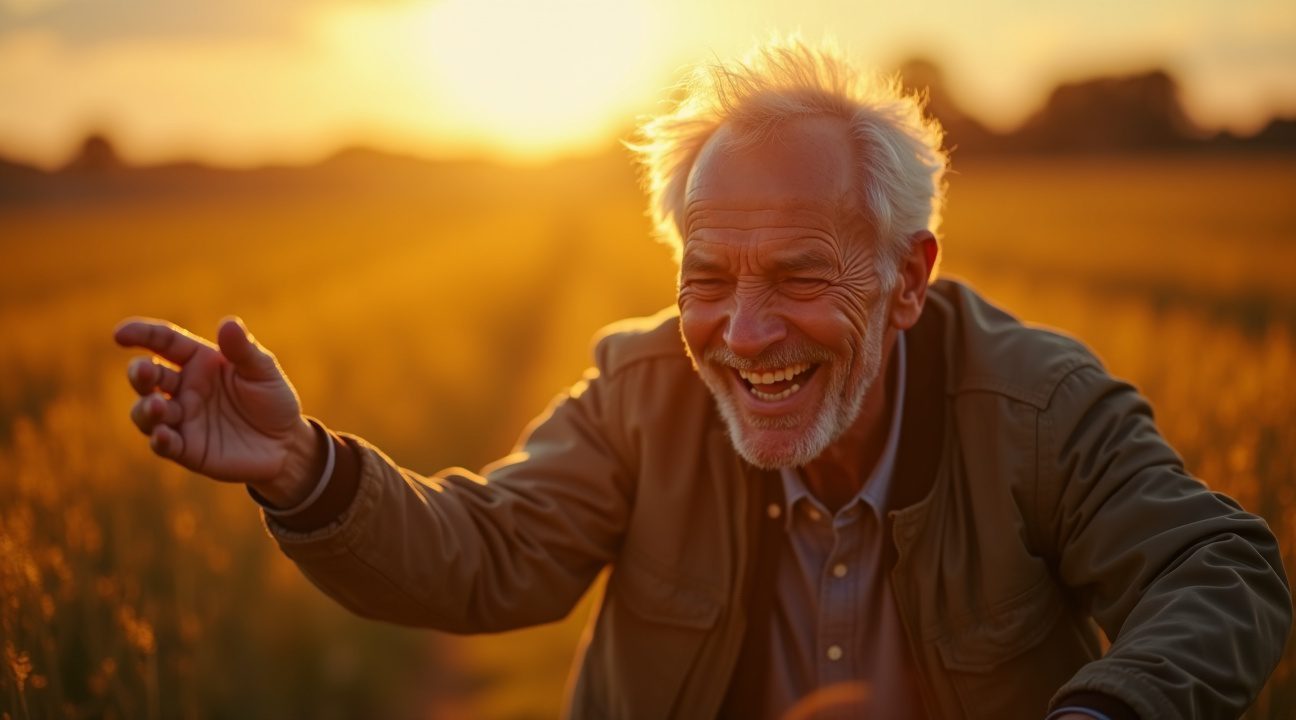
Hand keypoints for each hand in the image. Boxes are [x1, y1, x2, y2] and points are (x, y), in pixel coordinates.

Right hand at [114, 316, 318, 505]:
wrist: (286, 444)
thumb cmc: (272, 399)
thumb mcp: (263, 371)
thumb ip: (244, 350)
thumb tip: (228, 323)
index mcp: (198, 360)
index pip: (163, 342)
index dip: (141, 334)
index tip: (120, 334)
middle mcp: (183, 387)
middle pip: (148, 376)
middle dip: (140, 373)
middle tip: (143, 372)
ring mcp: (181, 418)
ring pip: (147, 412)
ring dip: (146, 409)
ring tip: (158, 406)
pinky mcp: (186, 448)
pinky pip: (164, 444)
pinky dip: (160, 440)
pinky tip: (163, 436)